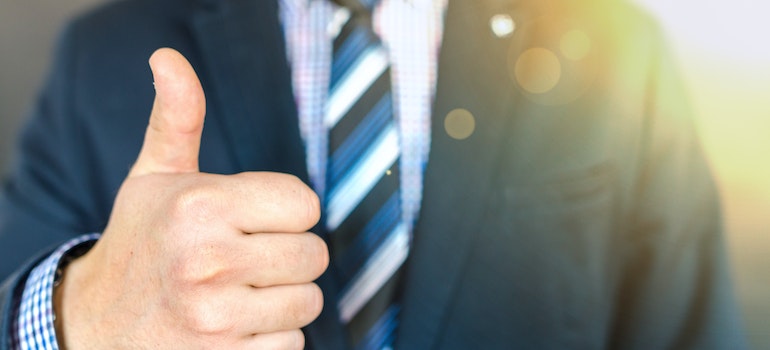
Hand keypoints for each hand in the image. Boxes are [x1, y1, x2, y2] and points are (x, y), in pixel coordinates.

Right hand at [54, 48, 327, 348]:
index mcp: (200, 206)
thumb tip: (168, 59)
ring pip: (308, 301)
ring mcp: (217, 317)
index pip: (305, 203)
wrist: (99, 322)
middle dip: (286, 255)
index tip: (254, 218)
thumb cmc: (140, 243)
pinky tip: (234, 325)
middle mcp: (208, 261)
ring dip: (282, 298)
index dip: (285, 211)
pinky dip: (271, 337)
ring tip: (238, 291)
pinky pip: (292, 344)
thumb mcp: (154, 177)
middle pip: (314, 254)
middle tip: (244, 257)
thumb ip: (177, 119)